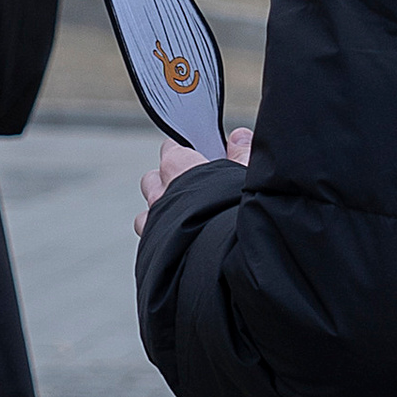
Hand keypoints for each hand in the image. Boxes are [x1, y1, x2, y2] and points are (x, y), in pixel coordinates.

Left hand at [135, 123, 252, 237]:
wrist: (224, 258)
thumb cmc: (236, 214)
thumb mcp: (248, 176)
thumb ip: (242, 154)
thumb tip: (238, 137)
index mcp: (181, 168)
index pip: (172, 150)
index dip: (182, 153)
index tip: (195, 158)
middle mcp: (161, 191)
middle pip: (154, 177)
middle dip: (167, 180)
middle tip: (189, 188)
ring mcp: (154, 219)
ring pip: (148, 207)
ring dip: (160, 208)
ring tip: (182, 215)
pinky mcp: (152, 246)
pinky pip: (148, 233)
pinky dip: (157, 233)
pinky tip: (175, 238)